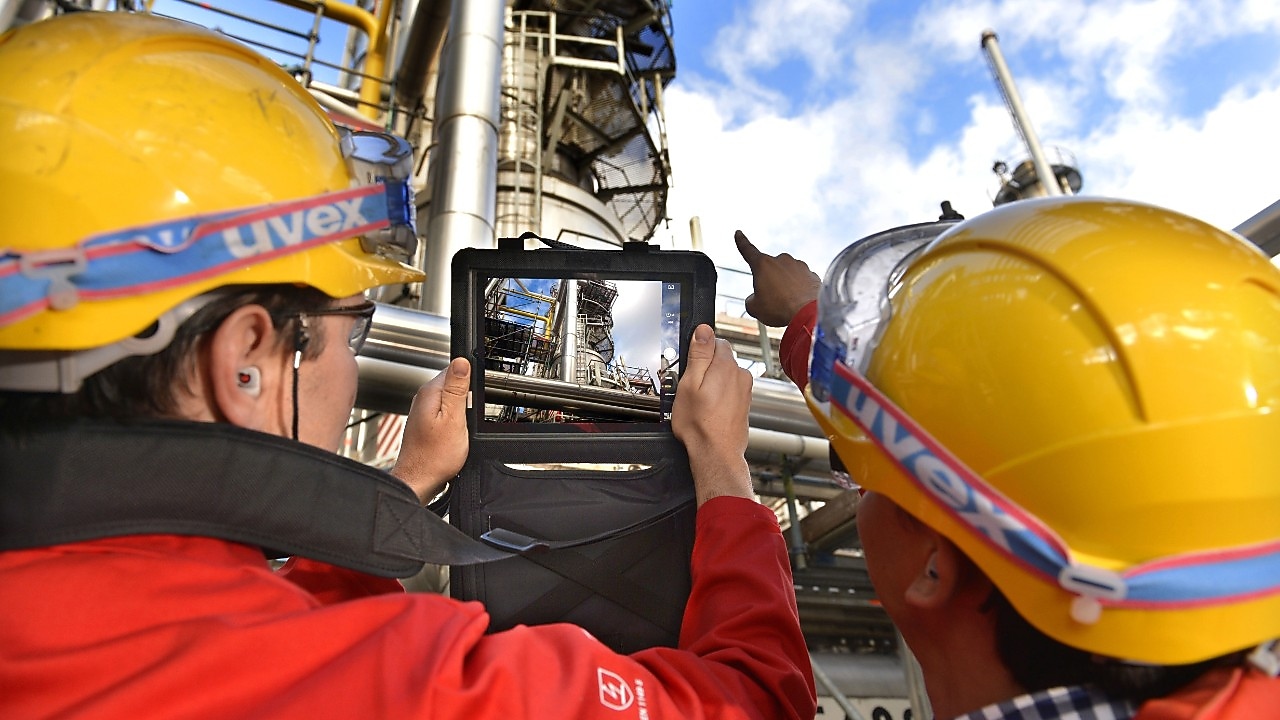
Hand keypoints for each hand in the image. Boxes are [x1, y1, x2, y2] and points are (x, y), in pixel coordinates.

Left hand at [391, 357, 470, 503]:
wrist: (420, 480)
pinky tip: (456, 434)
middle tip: (468, 417)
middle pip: (454, 385)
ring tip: (462, 428)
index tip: (474, 399)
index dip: (470, 381)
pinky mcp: (427, 423)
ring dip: (462, 411)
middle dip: (467, 397)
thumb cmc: (434, 456)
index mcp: (430, 392)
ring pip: (451, 400)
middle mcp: (424, 399)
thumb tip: (461, 361)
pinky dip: (456, 420)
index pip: (455, 369)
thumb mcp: (454, 419)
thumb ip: (457, 389)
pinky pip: (447, 413)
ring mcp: (424, 411)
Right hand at [672, 325, 754, 505]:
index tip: (690, 367)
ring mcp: (745, 390)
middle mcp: (740, 375)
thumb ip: (699, 354)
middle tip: (692, 388)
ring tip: (699, 402)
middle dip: (706, 368)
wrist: (717, 454)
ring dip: (713, 383)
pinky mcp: (745, 403)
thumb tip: (703, 330)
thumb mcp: (689, 384)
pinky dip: (719, 396)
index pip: (715, 341)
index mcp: (726, 366)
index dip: (699, 352)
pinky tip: (709, 410)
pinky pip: (729, 390)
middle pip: (720, 358)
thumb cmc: (700, 424)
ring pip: (725, 375)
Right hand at [735, 230, 820, 326]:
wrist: (809, 313)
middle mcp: (782, 260)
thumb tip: (756, 299)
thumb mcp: (754, 308)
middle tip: (772, 300)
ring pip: (787, 276)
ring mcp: (799, 266)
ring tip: (787, 304)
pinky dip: (800, 290)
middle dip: (770, 282)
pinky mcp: (812, 275)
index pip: (748, 250)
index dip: (742, 242)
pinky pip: (802, 282)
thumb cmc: (780, 309)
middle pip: (770, 270)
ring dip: (786, 287)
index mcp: (763, 265)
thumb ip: (751, 300)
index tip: (739, 233)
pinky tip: (800, 303)